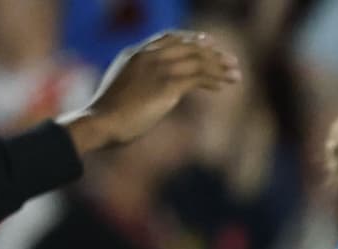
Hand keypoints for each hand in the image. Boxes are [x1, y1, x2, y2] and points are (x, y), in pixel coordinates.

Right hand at [64, 32, 240, 155]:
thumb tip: (156, 91)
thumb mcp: (124, 89)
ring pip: (197, 61)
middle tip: (231, 61)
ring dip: (219, 68)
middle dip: (213, 54)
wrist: (101, 121)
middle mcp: (147, 56)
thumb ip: (140, 82)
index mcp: (135, 54)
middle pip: (188, 46)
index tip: (208, 43)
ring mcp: (157, 69)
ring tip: (236, 75)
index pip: (168, 38)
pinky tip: (222, 86)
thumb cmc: (109, 113)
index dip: (191, 39)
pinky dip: (212, 80)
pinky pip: (197, 77)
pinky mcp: (166, 85)